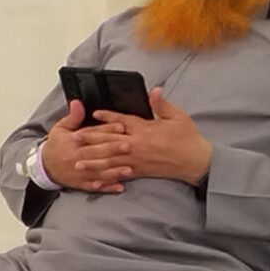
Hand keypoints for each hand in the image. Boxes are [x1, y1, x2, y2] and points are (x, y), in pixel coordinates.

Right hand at [41, 100, 129, 193]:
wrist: (44, 166)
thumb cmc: (56, 146)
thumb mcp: (61, 128)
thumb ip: (73, 116)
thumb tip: (77, 103)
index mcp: (73, 142)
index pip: (92, 134)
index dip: (107, 130)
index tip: (121, 126)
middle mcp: (76, 158)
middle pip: (96, 153)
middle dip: (113, 150)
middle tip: (128, 146)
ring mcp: (79, 172)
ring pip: (98, 172)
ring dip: (114, 171)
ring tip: (129, 169)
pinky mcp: (80, 183)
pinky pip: (95, 186)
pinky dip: (108, 187)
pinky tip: (120, 186)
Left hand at [90, 88, 212, 185]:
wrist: (195, 160)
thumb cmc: (187, 137)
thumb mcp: (177, 116)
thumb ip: (162, 104)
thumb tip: (154, 90)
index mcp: (145, 129)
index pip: (122, 121)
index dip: (107, 117)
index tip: (94, 113)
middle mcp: (137, 145)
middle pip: (109, 142)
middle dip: (91, 140)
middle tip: (74, 139)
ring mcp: (136, 160)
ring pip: (110, 160)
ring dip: (93, 161)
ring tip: (78, 162)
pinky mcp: (139, 171)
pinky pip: (119, 174)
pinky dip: (106, 177)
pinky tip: (95, 180)